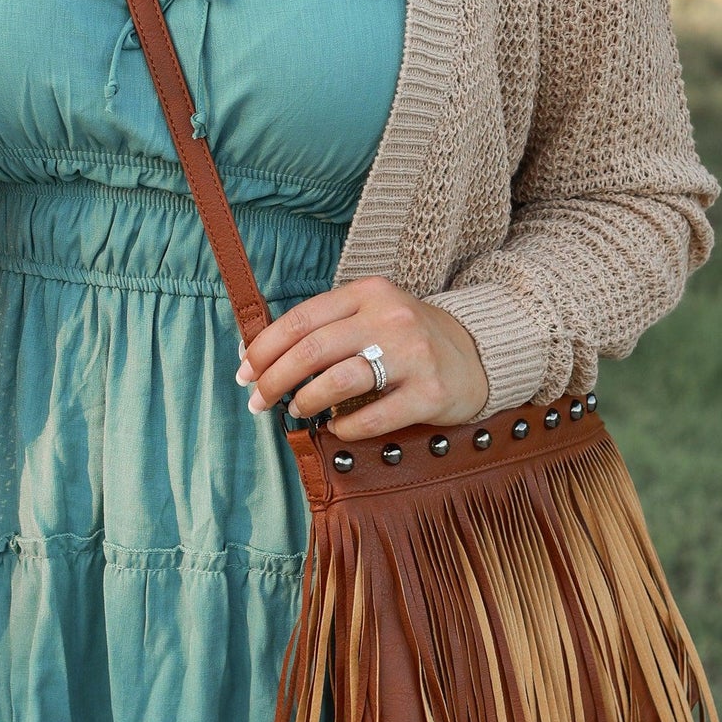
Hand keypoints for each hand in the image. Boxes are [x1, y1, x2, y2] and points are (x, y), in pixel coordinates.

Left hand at [234, 276, 490, 440]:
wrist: (477, 357)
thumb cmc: (408, 340)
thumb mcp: (371, 315)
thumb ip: (324, 328)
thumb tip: (257, 354)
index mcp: (369, 293)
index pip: (301, 319)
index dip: (264, 348)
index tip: (244, 370)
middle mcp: (390, 319)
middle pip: (312, 351)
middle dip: (274, 379)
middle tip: (257, 400)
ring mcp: (413, 356)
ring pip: (337, 382)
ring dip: (304, 401)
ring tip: (295, 411)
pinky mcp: (429, 393)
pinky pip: (371, 417)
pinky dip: (342, 427)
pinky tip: (334, 428)